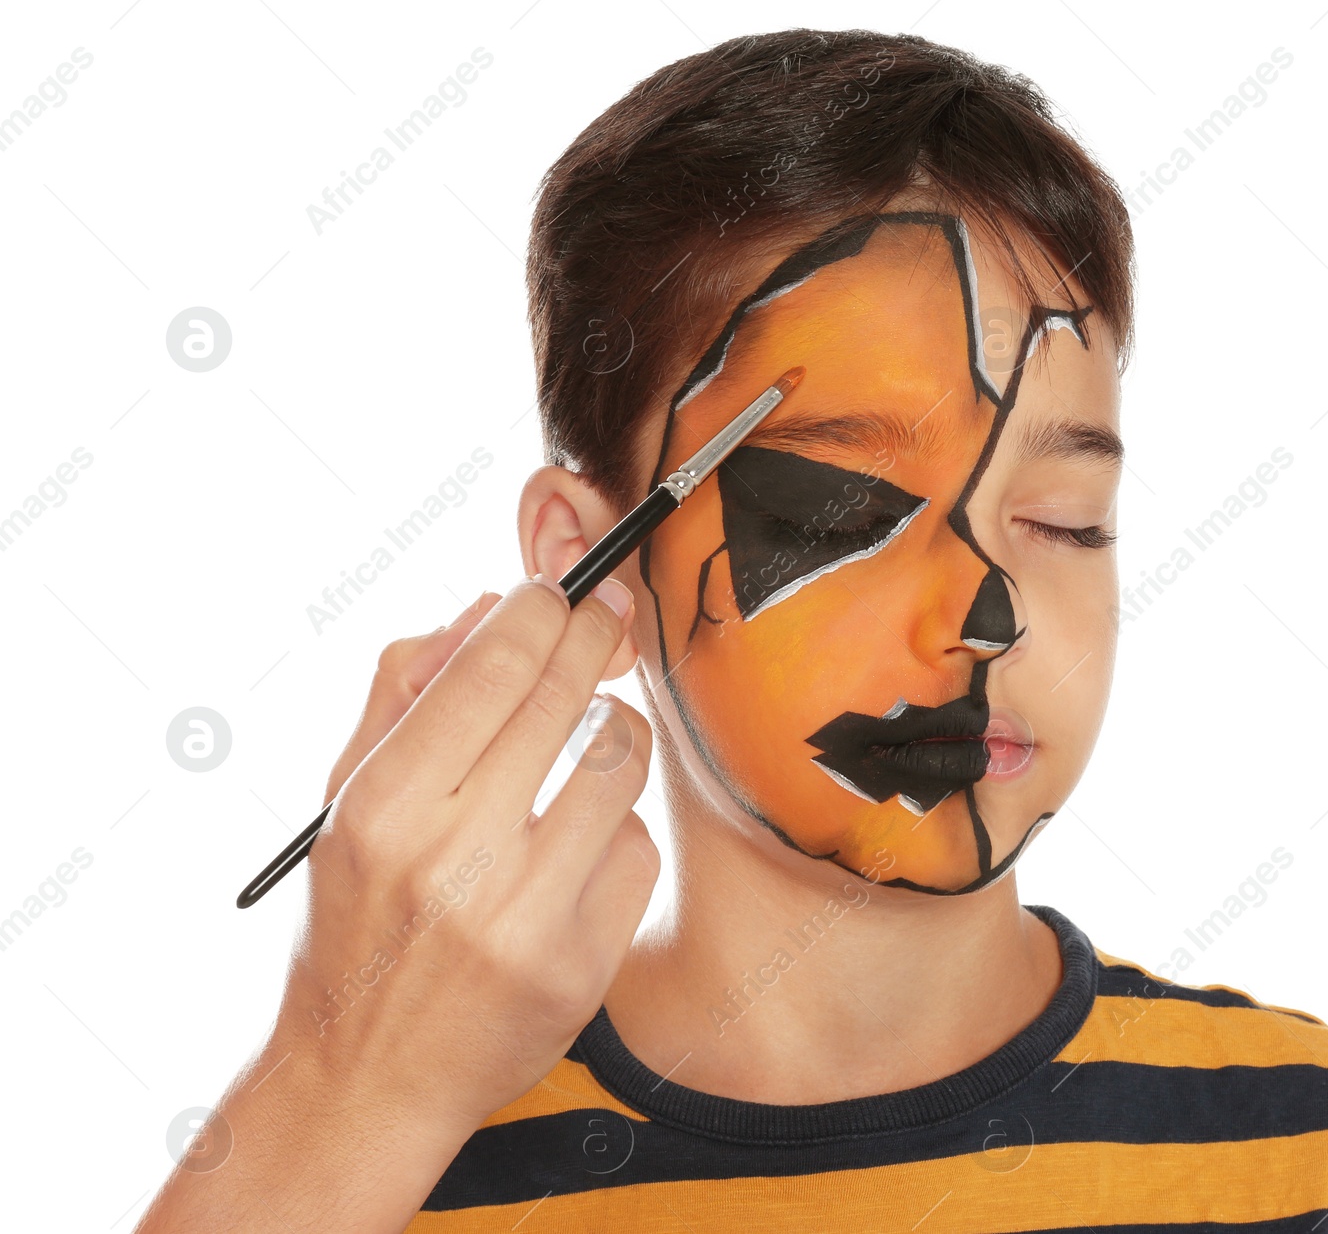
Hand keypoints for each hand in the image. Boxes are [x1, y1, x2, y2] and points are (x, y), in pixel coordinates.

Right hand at [137, 575, 656, 1233]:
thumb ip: (405, 690)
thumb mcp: (345, 798)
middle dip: (595, 635)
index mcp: (384, 806)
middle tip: (604, 618)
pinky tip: (579, 844)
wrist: (366, 1078)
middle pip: (568, 695)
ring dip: (617, 727)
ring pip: (622, 759)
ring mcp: (526, 917)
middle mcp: (454, 858)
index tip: (558, 593)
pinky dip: (617, 829)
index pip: (494, 663)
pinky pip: (639, 846)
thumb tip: (489, 607)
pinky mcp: (582, 965)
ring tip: (592, 733)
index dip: (543, 607)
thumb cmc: (357, 917)